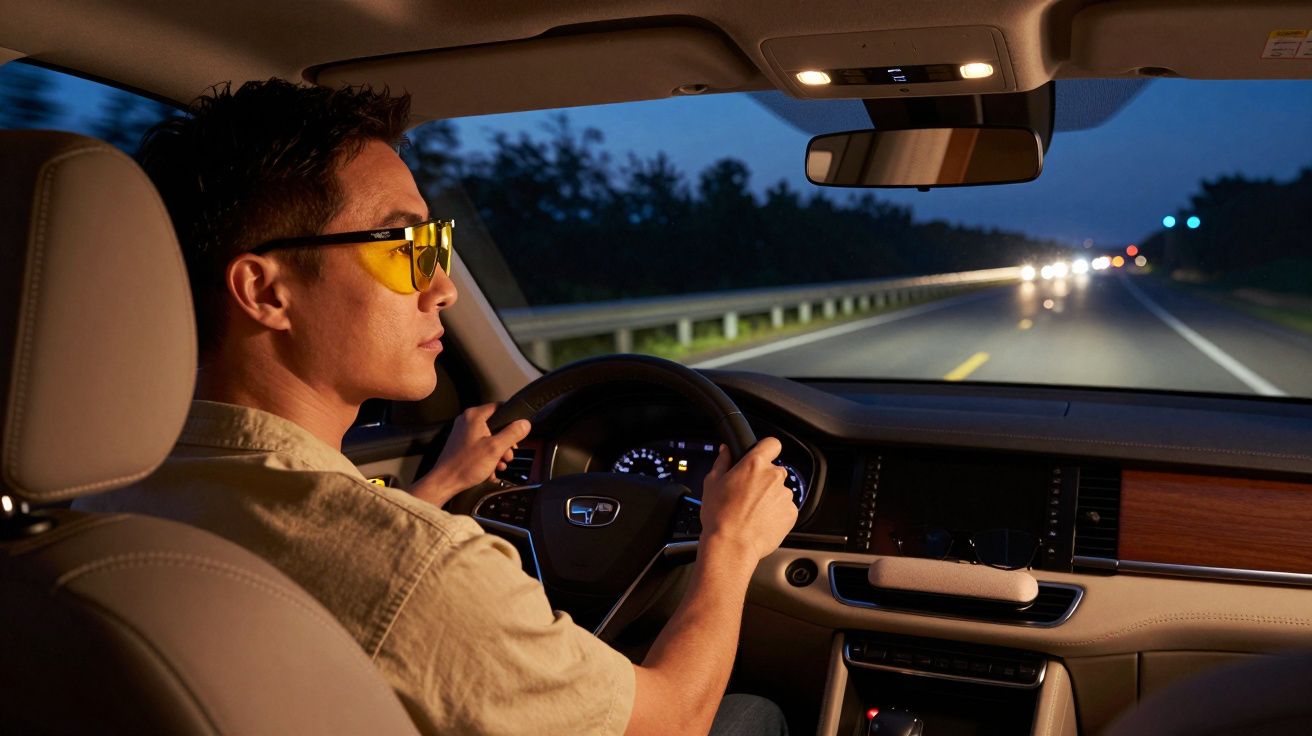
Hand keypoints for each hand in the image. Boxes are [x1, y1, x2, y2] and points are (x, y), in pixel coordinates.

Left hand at [411, 403, 530, 507]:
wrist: (445, 482)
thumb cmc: (465, 465)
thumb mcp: (495, 448)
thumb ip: (512, 434)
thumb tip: (525, 424)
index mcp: (474, 416)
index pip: (500, 407)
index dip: (511, 420)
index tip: (517, 432)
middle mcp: (467, 421)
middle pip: (496, 425)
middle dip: (505, 442)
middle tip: (508, 454)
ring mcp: (463, 433)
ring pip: (489, 437)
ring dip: (498, 451)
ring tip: (499, 464)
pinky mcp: (462, 444)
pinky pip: (481, 446)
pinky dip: (488, 456)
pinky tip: (491, 468)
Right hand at [698, 437, 797, 563]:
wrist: (732, 545)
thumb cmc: (720, 517)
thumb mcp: (712, 484)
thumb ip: (722, 462)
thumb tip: (726, 450)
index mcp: (754, 464)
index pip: (772, 444)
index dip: (766, 450)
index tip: (761, 457)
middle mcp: (774, 476)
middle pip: (774, 471)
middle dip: (764, 479)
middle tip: (748, 494)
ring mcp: (785, 495)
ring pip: (779, 491)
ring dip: (770, 497)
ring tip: (753, 512)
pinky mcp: (791, 513)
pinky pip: (785, 508)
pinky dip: (776, 513)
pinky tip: (761, 521)